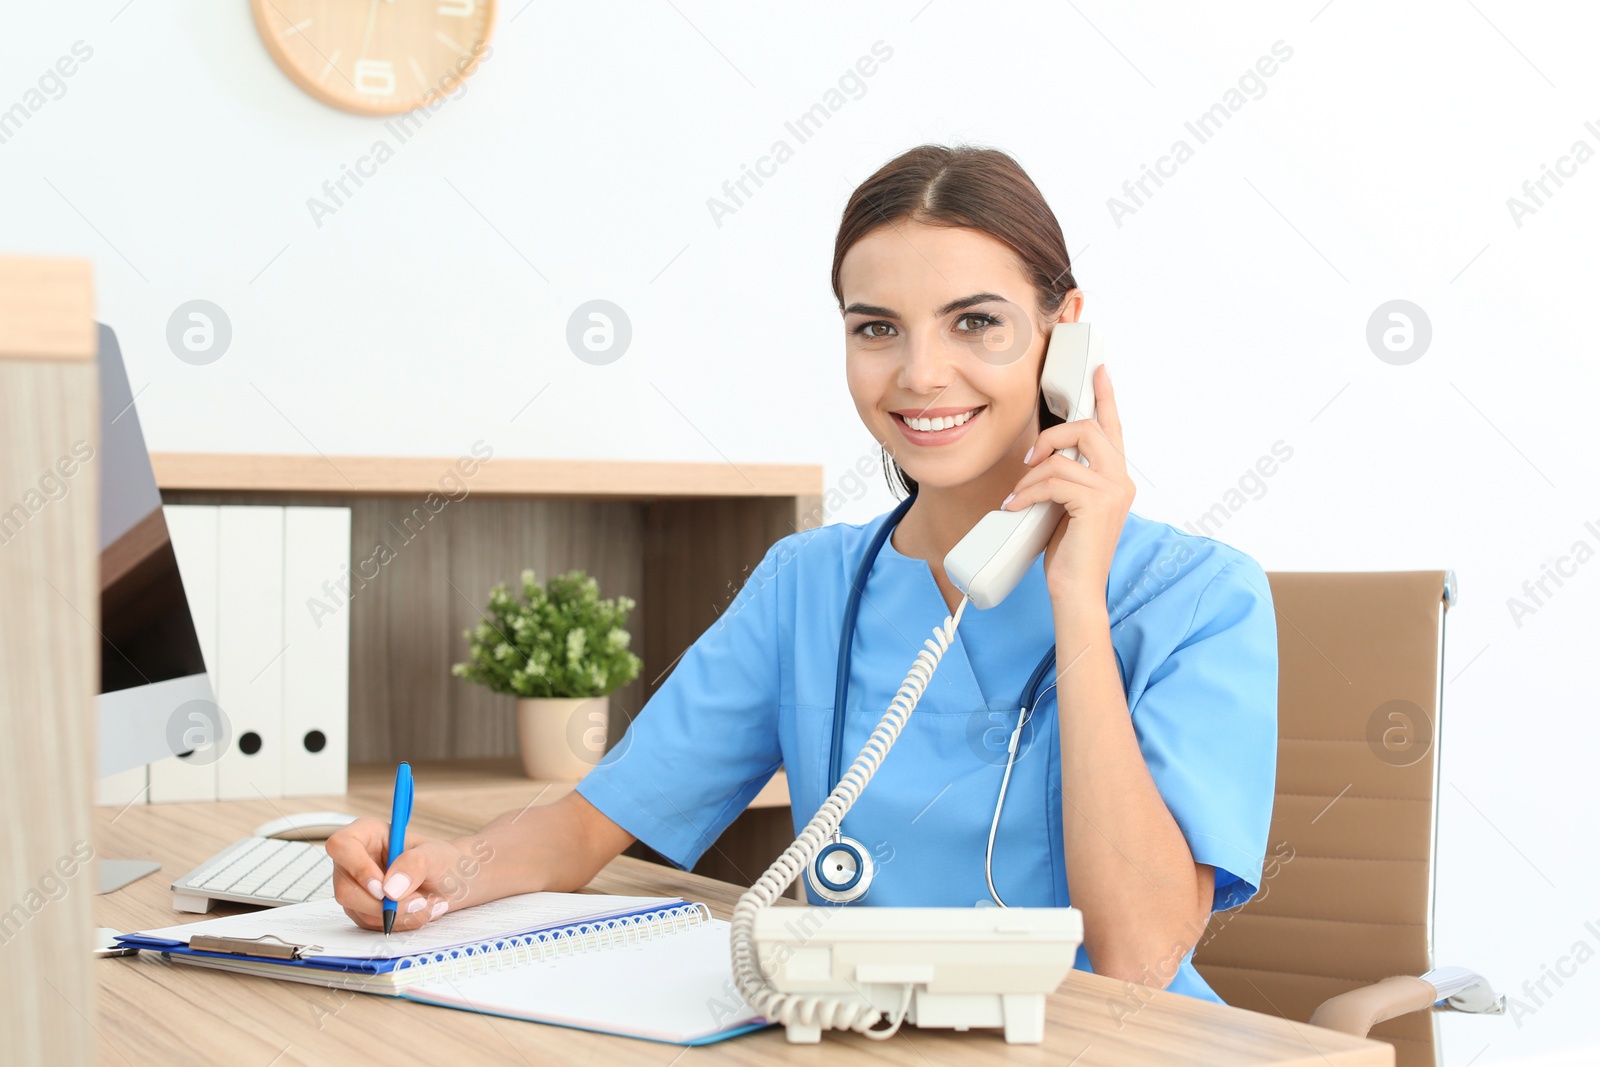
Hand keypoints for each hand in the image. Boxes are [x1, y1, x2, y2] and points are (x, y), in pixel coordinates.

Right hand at [325, 817, 482, 931]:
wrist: (452, 883)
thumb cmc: (442, 860)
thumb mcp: (435, 855)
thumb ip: (414, 864)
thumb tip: (390, 888)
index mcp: (367, 834)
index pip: (341, 846)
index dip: (357, 868)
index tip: (383, 888)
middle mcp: (355, 861)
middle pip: (345, 889)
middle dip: (383, 904)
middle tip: (418, 902)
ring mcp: (356, 888)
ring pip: (360, 912)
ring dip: (398, 915)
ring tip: (427, 903)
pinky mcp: (363, 910)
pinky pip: (372, 925)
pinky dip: (399, 923)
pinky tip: (419, 911)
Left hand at [1002, 364, 1133, 602]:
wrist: (1076, 591)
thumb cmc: (1070, 553)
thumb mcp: (1068, 507)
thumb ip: (1067, 479)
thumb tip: (1044, 458)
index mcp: (1116, 478)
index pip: (1113, 428)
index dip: (1106, 397)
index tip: (1100, 371)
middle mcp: (1121, 481)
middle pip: (1086, 429)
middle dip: (1050, 437)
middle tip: (1029, 460)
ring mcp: (1112, 491)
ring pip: (1064, 456)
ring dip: (1032, 474)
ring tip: (1018, 496)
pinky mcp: (1096, 504)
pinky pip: (1053, 480)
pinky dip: (1027, 492)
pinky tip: (1016, 506)